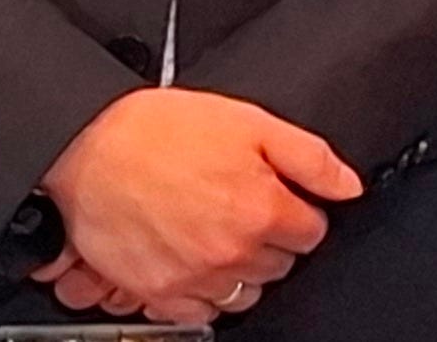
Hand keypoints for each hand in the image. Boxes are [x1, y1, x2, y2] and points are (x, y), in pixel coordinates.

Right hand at [40, 87, 360, 320]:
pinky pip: (198, 314)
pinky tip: (191, 261)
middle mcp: (233, 251)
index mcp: (262, 209)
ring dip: (240, 269)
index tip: (281, 200)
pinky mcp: (158, 293)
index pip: (312, 233)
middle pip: (280, 266)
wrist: (88, 146)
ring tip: (216, 233)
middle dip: (271, 239)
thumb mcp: (250, 122)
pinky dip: (201, 293)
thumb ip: (309, 158)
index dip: (298, 211)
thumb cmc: (160, 130)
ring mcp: (195, 277)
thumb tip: (348, 186)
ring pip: (244, 294)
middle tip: (242, 208)